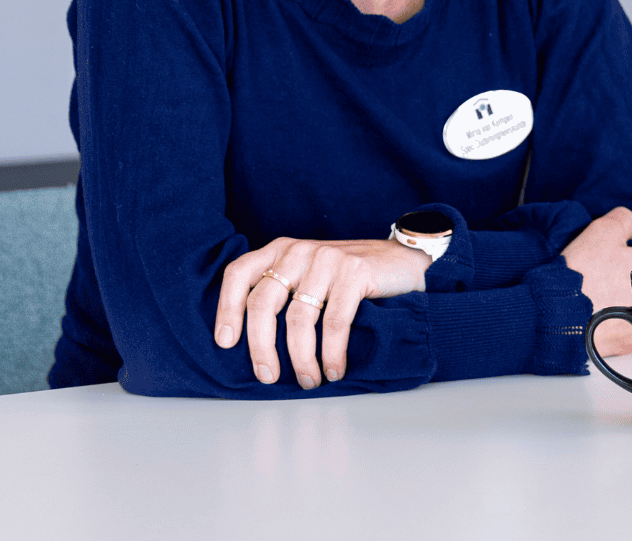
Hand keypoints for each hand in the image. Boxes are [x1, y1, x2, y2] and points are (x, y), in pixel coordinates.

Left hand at [214, 236, 432, 389]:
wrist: (405, 260)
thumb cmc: (351, 277)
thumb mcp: (310, 274)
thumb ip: (285, 290)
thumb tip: (253, 342)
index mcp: (282, 250)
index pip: (239, 274)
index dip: (227, 309)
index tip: (226, 342)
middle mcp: (300, 251)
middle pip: (263, 302)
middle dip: (260, 346)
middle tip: (267, 376)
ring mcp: (328, 259)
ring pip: (299, 318)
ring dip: (301, 358)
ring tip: (308, 380)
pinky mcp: (355, 272)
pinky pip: (334, 322)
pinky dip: (332, 353)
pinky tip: (334, 370)